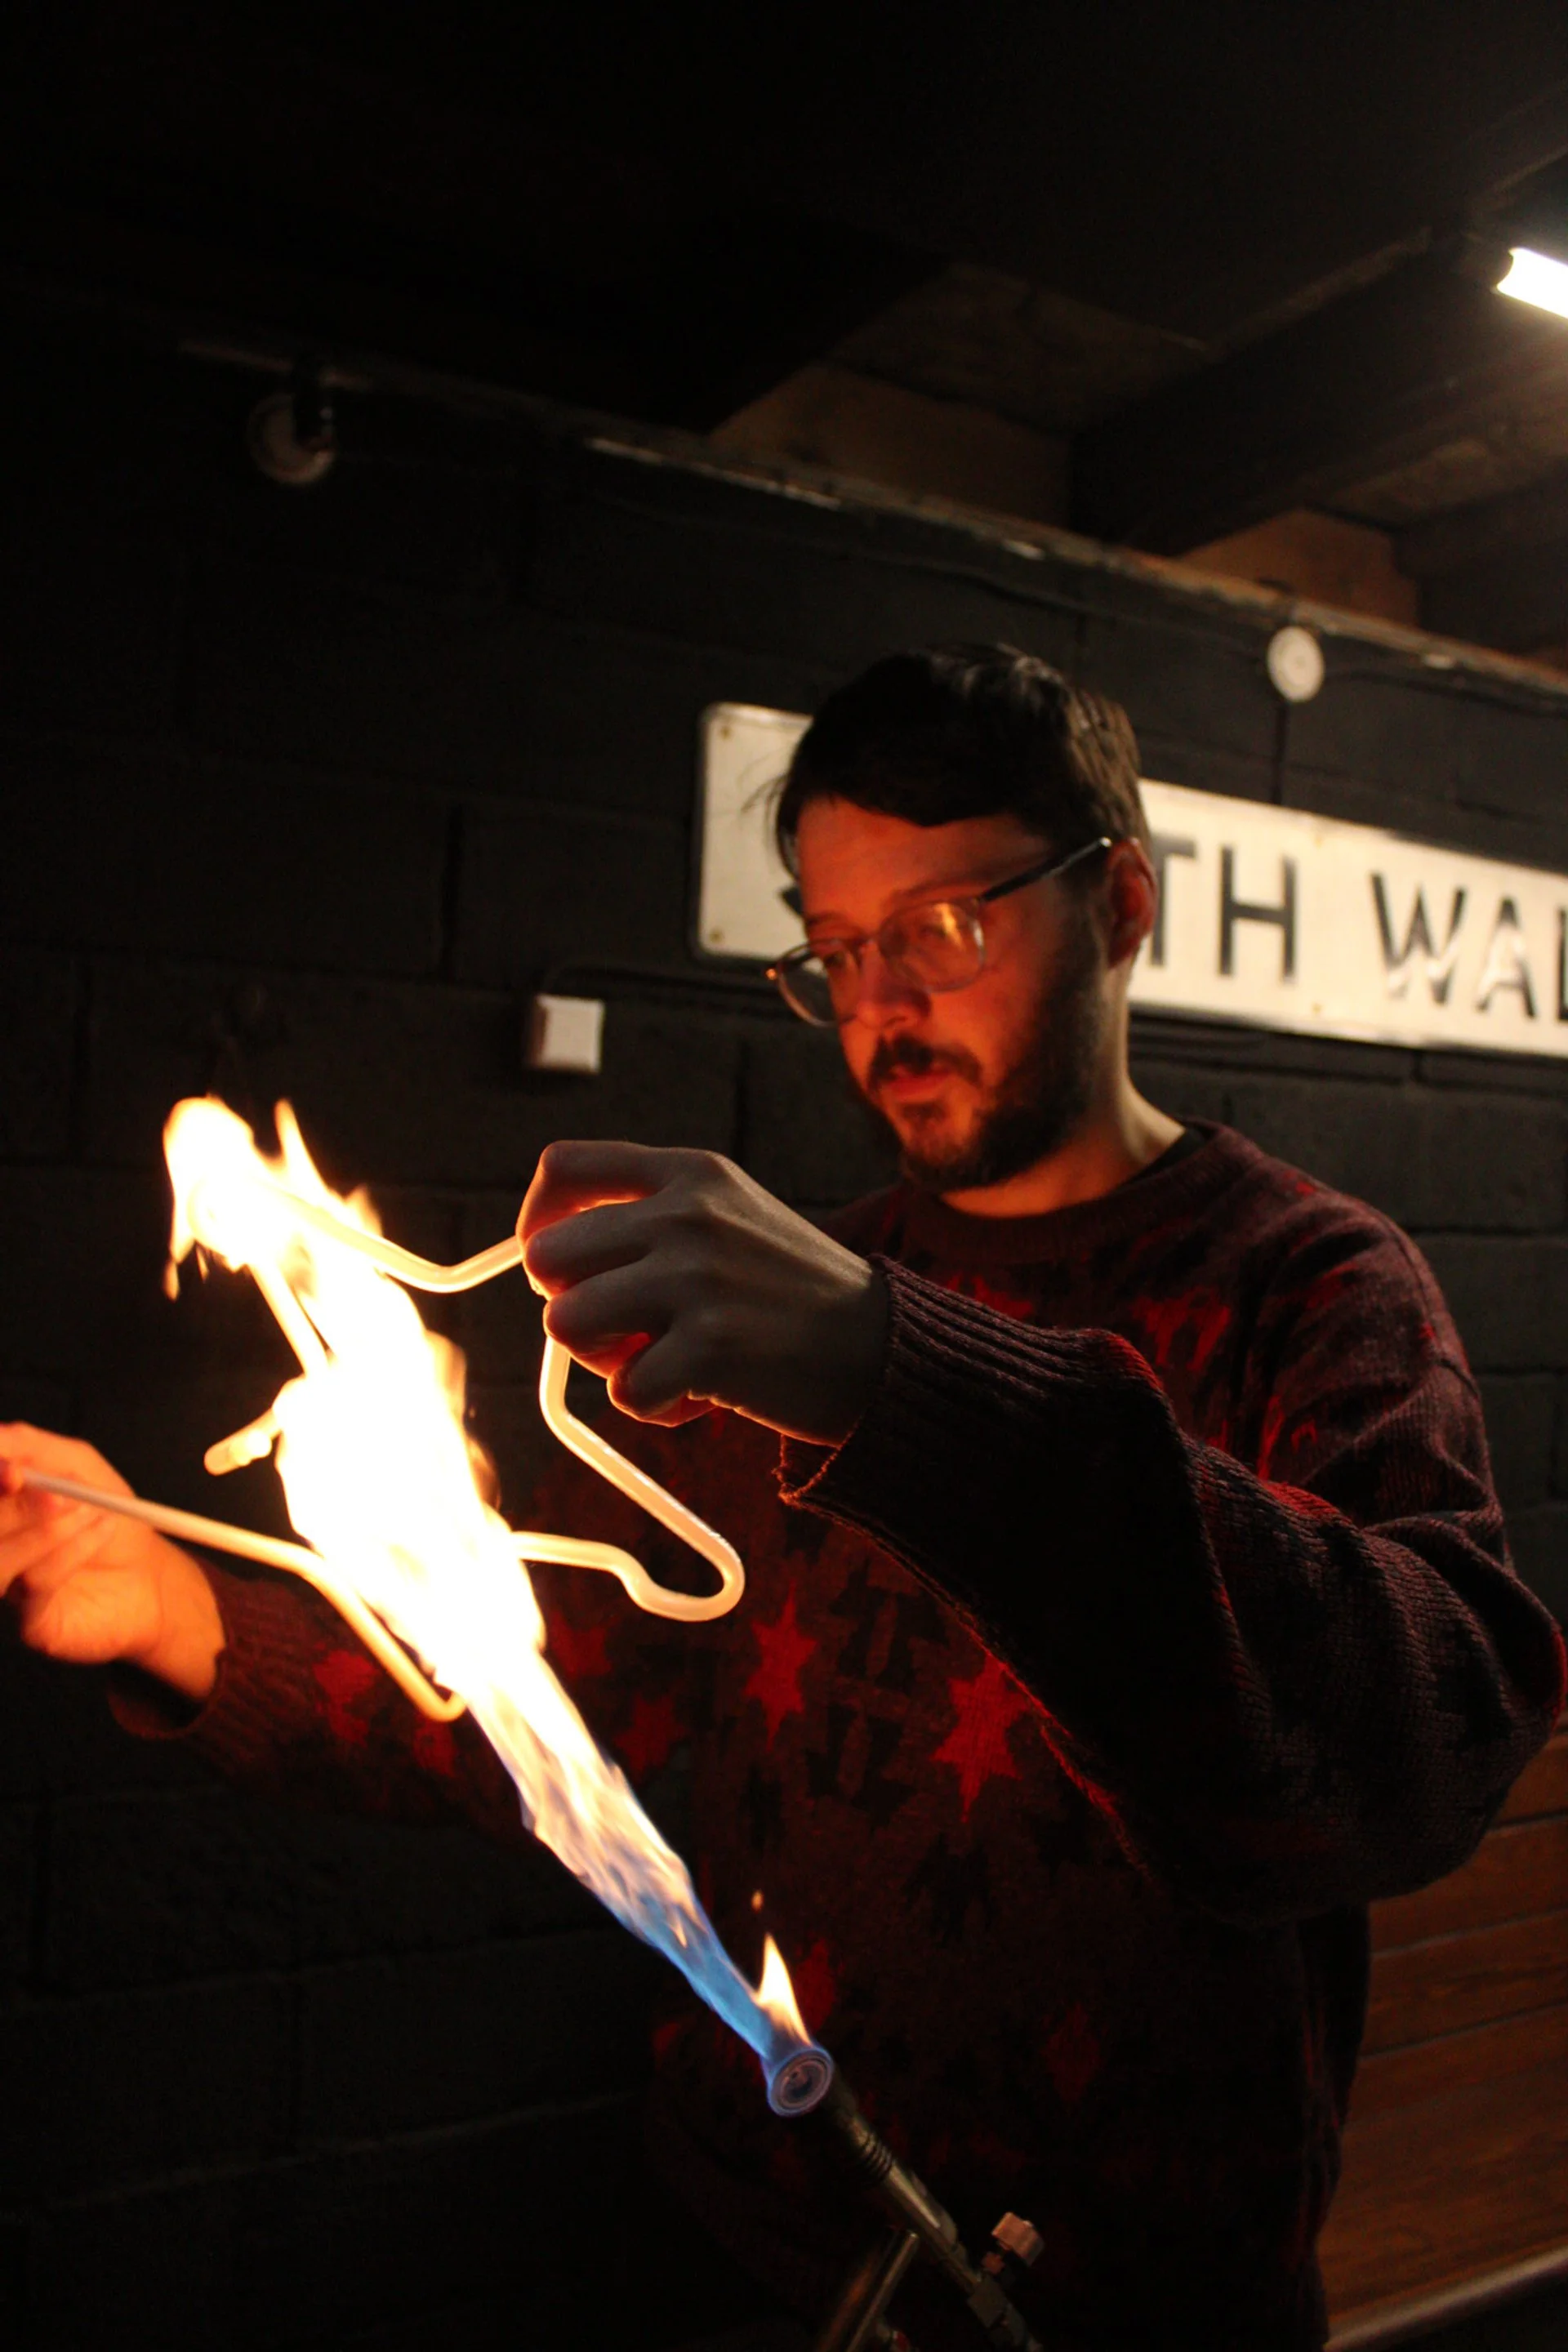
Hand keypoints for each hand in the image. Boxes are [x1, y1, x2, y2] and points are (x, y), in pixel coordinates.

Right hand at [0, 1426, 224, 1701]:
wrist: (151, 1575)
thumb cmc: (109, 1514)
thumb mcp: (76, 1466)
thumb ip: (31, 1448)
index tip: (14, 1473)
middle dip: (17, 1507)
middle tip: (63, 1494)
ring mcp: (6, 1584)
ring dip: (45, 1529)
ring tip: (90, 1511)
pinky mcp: (29, 1621)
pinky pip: (33, 1583)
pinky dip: (70, 1551)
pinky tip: (100, 1533)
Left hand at [519, 1143, 887, 1443]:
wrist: (884, 1349)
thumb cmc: (796, 1293)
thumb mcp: (733, 1216)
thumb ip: (654, 1218)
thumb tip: (547, 1257)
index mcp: (692, 1173)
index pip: (564, 1167)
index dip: (537, 1220)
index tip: (559, 1265)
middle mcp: (687, 1214)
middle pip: (546, 1256)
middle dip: (570, 1305)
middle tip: (622, 1329)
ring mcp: (696, 1278)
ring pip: (565, 1323)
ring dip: (604, 1359)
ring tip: (661, 1360)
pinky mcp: (707, 1347)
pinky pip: (622, 1392)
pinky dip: (655, 1407)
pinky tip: (700, 1394)